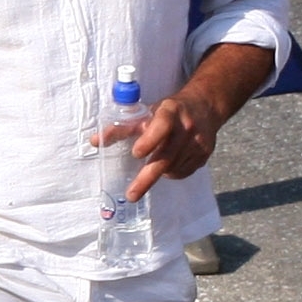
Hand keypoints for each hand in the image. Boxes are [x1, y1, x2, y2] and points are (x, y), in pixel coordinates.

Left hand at [99, 90, 226, 203]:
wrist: (205, 106)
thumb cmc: (169, 110)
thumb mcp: (147, 112)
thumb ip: (121, 127)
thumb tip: (95, 141)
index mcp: (170, 111)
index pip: (162, 125)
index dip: (150, 140)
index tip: (136, 153)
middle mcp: (186, 127)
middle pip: (166, 157)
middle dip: (147, 178)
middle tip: (131, 194)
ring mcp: (198, 142)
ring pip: (173, 168)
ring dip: (158, 172)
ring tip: (153, 164)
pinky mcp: (205, 154)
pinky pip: (183, 172)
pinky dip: (171, 172)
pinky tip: (168, 164)